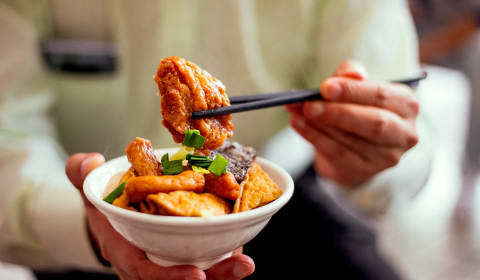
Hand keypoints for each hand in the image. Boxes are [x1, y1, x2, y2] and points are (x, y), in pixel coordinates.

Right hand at [66, 153, 254, 279]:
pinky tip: (244, 247)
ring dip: (226, 271)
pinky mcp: (189, 250)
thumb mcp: (92, 190)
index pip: (145, 271)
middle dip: (213, 276)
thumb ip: (84, 176)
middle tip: (240, 265)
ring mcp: (171, 259)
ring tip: (246, 262)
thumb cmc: (107, 206)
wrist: (117, 216)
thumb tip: (90, 162)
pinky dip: (226, 255)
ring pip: (201, 273)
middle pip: (181, 278)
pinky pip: (208, 259)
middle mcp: (150, 262)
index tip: (197, 275)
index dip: (169, 277)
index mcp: (126, 251)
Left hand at [287, 60, 418, 185]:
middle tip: (309, 105)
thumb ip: (350, 75)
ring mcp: (387, 156)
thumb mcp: (355, 87)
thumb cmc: (358, 109)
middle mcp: (404, 132)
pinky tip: (299, 125)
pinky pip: (337, 153)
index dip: (352, 91)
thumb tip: (350, 74)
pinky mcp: (365, 170)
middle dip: (337, 112)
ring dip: (319, 125)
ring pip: (352, 140)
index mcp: (406, 104)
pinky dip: (314, 138)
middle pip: (373, 122)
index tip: (325, 87)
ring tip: (297, 113)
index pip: (380, 95)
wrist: (355, 146)